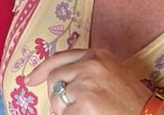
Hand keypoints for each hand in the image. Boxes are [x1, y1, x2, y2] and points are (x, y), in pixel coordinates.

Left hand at [25, 49, 151, 114]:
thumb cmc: (133, 102)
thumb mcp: (111, 75)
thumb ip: (87, 71)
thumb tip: (58, 82)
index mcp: (98, 55)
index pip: (60, 58)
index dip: (42, 70)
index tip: (30, 80)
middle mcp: (91, 63)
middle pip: (55, 78)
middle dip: (55, 97)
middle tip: (64, 109)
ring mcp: (87, 81)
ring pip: (58, 99)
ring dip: (66, 111)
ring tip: (88, 112)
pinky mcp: (85, 100)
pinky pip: (66, 114)